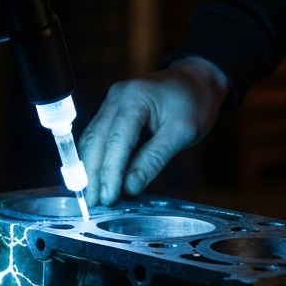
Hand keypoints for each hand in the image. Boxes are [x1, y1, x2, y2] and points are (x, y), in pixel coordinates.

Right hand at [79, 57, 228, 205]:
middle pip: (96, 140)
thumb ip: (153, 159)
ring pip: (91, 140)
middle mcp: (116, 97)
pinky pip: (97, 137)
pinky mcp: (111, 111)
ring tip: (91, 197)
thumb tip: (129, 188)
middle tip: (92, 205)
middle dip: (92, 175)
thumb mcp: (182, 133)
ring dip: (89, 169)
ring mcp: (111, 102)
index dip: (110, 172)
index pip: (117, 141)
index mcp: (135, 98)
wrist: (196, 80)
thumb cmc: (195, 103)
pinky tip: (95, 179)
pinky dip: (96, 159)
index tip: (108, 198)